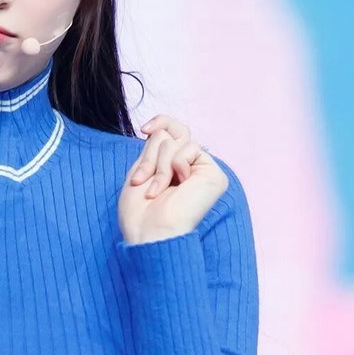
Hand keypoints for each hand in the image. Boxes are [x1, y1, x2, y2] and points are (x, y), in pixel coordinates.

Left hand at [118, 114, 228, 244]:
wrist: (150, 232)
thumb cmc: (140, 213)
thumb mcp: (142, 170)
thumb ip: (154, 146)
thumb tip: (160, 127)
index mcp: (174, 169)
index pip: (173, 131)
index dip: (161, 122)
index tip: (144, 128)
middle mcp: (190, 169)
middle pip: (171, 134)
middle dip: (150, 156)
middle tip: (142, 181)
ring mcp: (203, 172)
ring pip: (177, 141)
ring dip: (159, 165)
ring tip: (156, 191)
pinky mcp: (213, 175)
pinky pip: (190, 148)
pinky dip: (175, 164)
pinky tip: (177, 186)